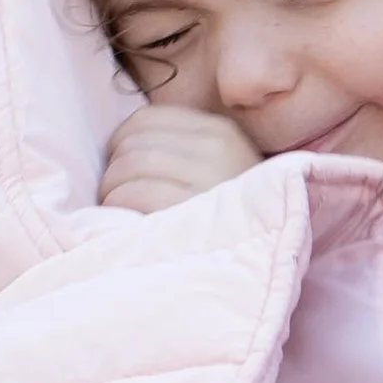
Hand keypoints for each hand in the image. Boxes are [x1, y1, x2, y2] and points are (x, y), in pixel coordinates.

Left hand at [99, 106, 260, 214]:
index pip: (145, 119)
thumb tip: (121, 148)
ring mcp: (209, 178)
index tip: (118, 171)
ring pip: (130, 164)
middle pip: (133, 142)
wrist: (270, 263)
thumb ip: (180, 154)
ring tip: (117, 213)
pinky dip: (119, 206)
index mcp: (220, 133)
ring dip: (112, 191)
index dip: (119, 143)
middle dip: (113, 171)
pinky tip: (127, 224)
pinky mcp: (195, 209)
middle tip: (114, 198)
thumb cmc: (232, 227)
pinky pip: (135, 192)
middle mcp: (218, 148)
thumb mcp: (218, 175)